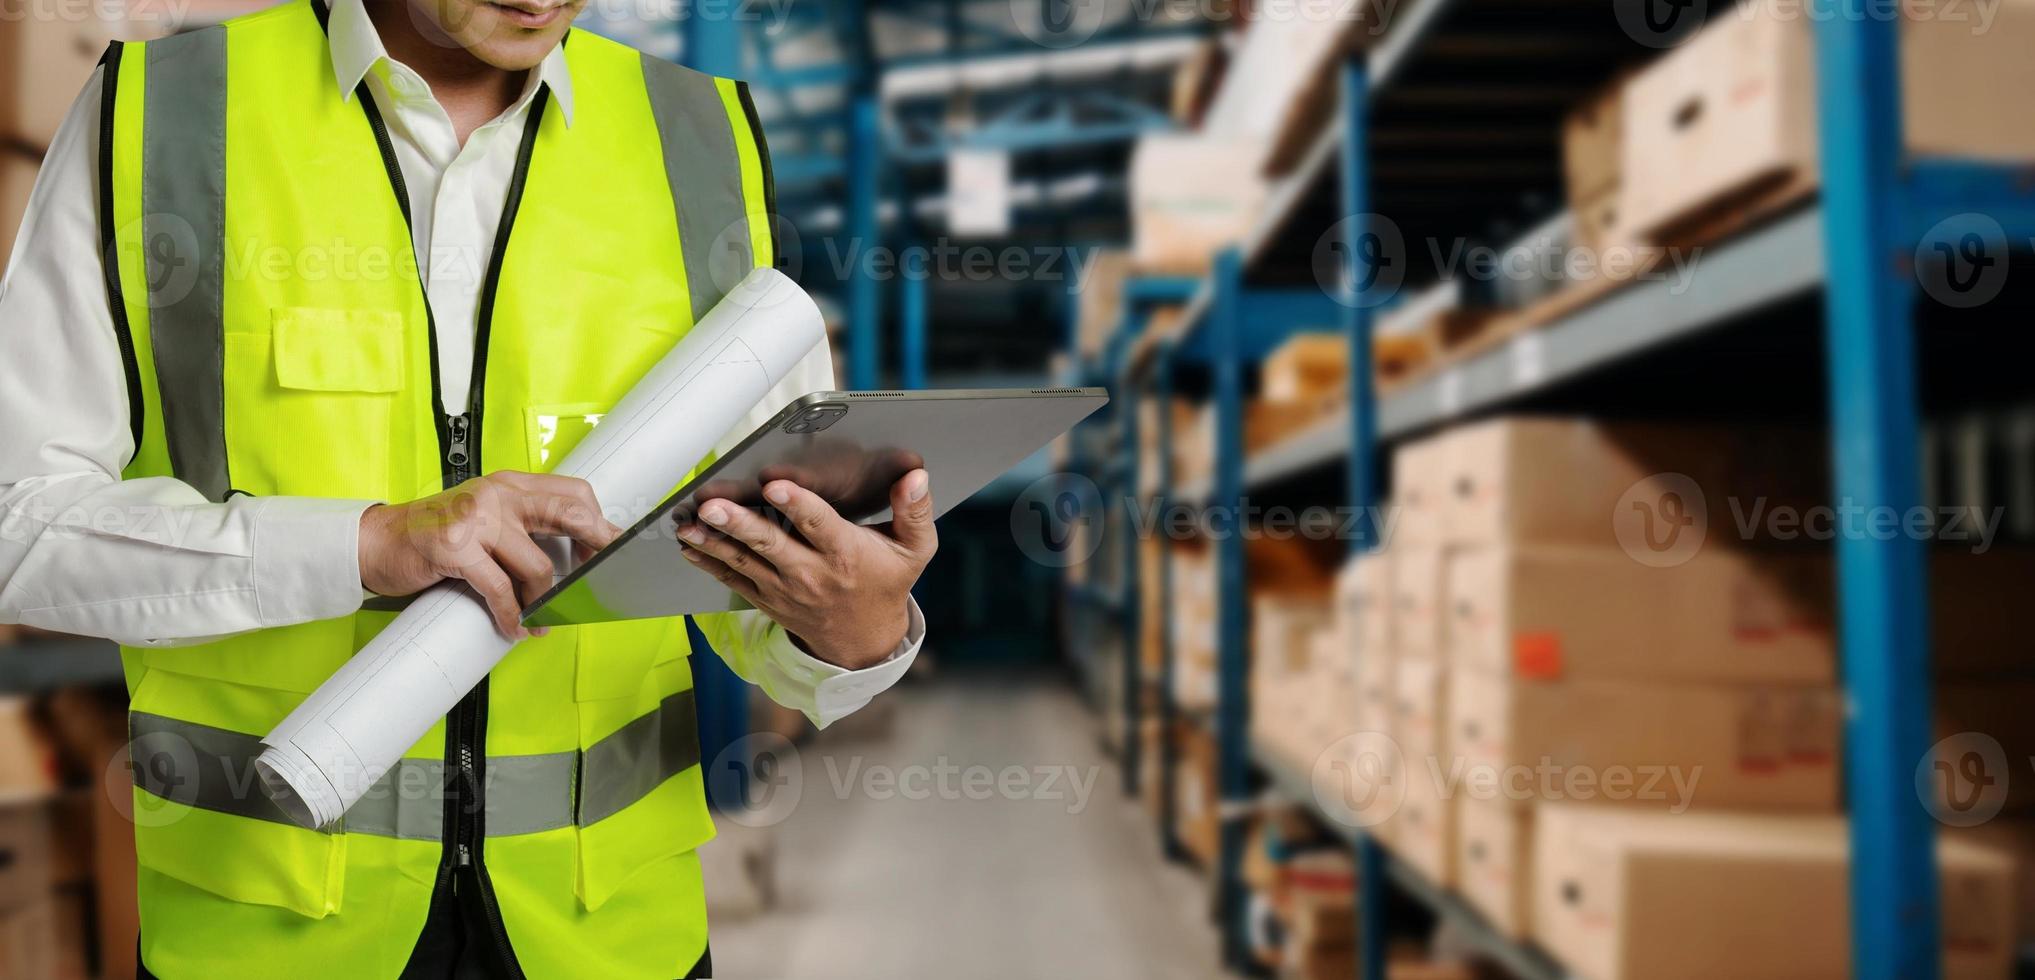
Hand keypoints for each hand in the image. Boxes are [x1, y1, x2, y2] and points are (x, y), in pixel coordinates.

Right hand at [360, 472, 621, 639]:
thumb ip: (524, 527)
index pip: (574, 493)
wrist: (376, 542)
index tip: (614, 551)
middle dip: (595, 551)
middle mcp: (498, 494)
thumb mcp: (485, 519)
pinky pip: (499, 589)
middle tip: (601, 583)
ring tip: (542, 620)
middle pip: (570, 515)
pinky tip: (515, 627)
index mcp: (511, 484)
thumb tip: (574, 558)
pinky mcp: (454, 546)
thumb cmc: (435, 536)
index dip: (600, 524)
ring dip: (545, 602)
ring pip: (537, 565)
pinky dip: (512, 615)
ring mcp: (476, 518)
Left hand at [676, 470, 936, 668]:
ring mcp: (786, 589)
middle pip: (771, 545)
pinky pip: (734, 580)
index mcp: (847, 555)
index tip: (775, 487)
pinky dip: (709, 562)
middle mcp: (813, 573)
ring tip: (688, 524)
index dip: (797, 506)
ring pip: (745, 562)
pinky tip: (688, 544)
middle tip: (713, 506)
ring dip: (713, 542)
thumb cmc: (888, 582)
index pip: (820, 526)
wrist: (864, 639)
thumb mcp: (915, 550)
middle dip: (739, 524)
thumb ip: (915, 511)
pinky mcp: (768, 598)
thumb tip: (915, 475)